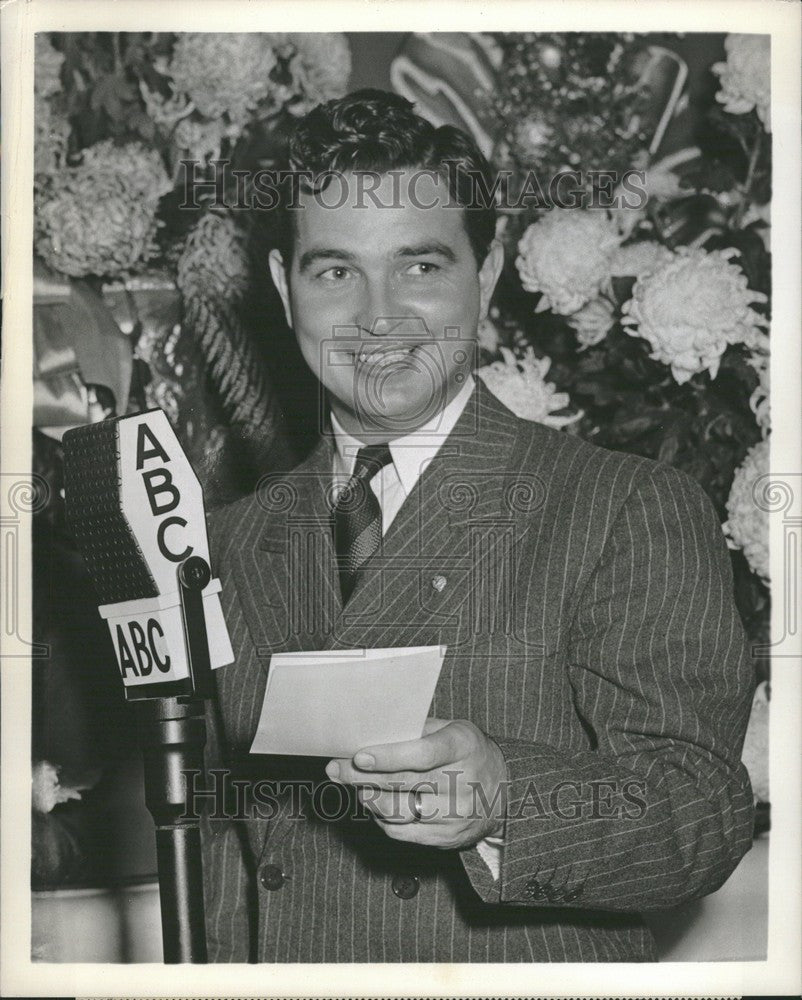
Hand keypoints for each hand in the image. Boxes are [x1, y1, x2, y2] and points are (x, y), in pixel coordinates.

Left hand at [325, 718, 506, 848]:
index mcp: (463, 747)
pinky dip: (381, 817)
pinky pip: (401, 831)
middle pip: (404, 783)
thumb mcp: (451, 730)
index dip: (389, 757)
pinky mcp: (447, 838)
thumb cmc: (467, 753)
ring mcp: (456, 814)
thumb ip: (417, 732)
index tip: (360, 755)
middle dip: (363, 776)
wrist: (505, 791)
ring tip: (356, 786)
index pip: (423, 755)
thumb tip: (370, 733)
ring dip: (369, 797)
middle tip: (337, 769)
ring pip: (398, 810)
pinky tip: (375, 803)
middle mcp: (463, 782)